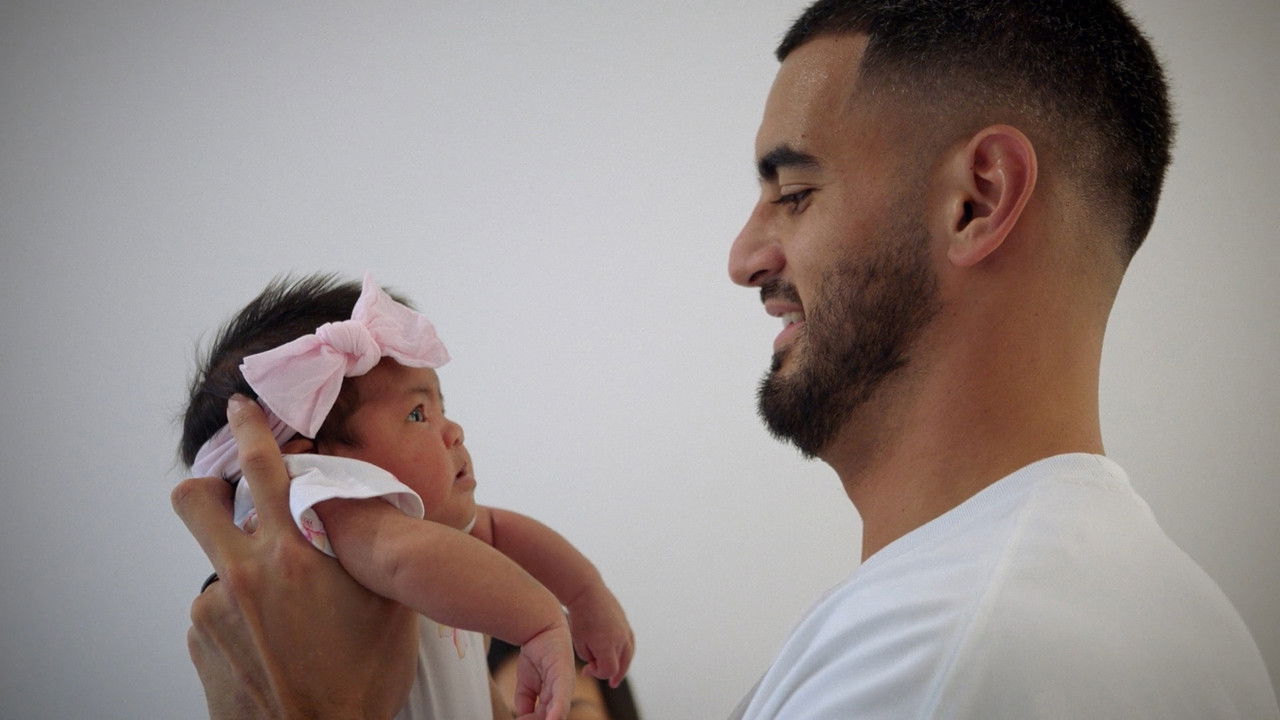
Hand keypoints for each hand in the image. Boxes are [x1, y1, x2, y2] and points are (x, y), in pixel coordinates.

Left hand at [173, 395, 417, 719]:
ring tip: (287, 617)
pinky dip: (242, 616)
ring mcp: (213, 611)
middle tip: (232, 497)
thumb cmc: (364, 679)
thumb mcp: (389, 604)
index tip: (243, 409)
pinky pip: (217, 610)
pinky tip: (273, 643)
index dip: (249, 428)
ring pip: (220, 564)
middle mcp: (243, 575)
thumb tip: (364, 510)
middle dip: (209, 487)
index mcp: (293, 555)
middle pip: (194, 501)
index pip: (261, 468)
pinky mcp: (199, 642)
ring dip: (247, 574)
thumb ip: (370, 549)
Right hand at [513, 620, 574, 719]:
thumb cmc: (537, 651)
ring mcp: (565, 686)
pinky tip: (552, 719)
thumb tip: (521, 716)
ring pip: (559, 712)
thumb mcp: (526, 681)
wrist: (540, 626)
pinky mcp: (564, 677)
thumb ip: (525, 700)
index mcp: (555, 695)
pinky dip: (557, 710)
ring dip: (549, 719)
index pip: (546, 716)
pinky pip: (562, 697)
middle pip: (553, 716)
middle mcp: (562, 693)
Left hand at [566, 583, 634, 686]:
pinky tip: (620, 658)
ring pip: (629, 655)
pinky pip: (630, 644)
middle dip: (614, 675)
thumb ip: (590, 658)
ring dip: (623, 666)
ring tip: (618, 675)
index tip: (587, 670)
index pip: (608, 671)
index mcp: (608, 646)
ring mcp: (626, 631)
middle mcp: (620, 640)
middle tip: (611, 683)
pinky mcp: (626, 624)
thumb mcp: (579, 643)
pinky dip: (626, 654)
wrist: (586, 591)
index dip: (598, 675)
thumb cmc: (579, 618)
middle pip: (622, 666)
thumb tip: (597, 665)